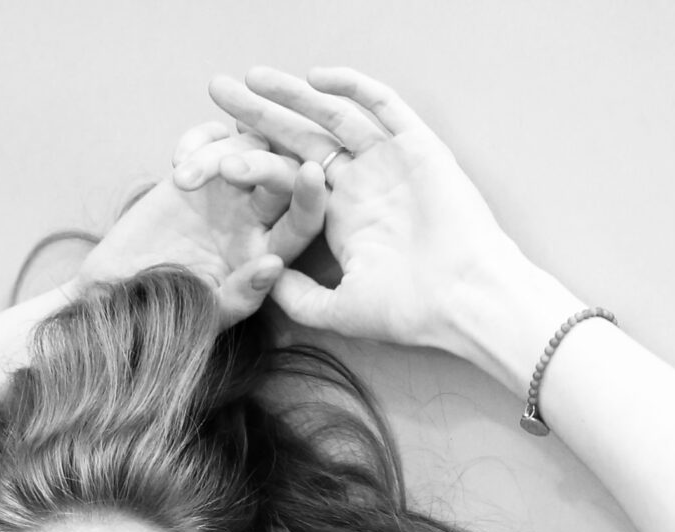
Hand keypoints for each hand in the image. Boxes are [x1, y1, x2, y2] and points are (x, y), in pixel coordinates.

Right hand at [78, 116, 326, 327]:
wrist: (118, 292)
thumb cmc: (165, 312)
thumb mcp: (206, 315)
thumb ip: (241, 295)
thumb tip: (273, 265)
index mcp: (269, 255)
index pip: (303, 223)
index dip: (311, 199)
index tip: (310, 174)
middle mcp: (257, 219)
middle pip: (282, 174)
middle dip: (262, 164)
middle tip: (227, 171)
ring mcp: (229, 191)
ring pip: (248, 147)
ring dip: (219, 154)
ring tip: (182, 178)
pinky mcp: (199, 170)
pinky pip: (215, 137)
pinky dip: (200, 139)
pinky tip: (178, 162)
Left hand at [199, 65, 524, 354]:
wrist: (464, 300)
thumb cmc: (411, 310)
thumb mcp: (341, 310)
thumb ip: (302, 299)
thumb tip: (267, 282)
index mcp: (342, 216)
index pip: (287, 178)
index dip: (250, 163)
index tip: (210, 154)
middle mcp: (362, 183)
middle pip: (300, 136)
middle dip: (257, 114)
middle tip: (216, 91)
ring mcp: (389, 161)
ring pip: (332, 116)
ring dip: (293, 95)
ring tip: (252, 79)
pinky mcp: (418, 146)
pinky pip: (382, 106)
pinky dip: (352, 88)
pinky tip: (316, 77)